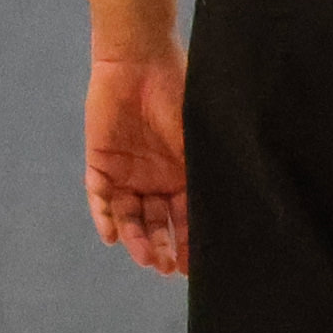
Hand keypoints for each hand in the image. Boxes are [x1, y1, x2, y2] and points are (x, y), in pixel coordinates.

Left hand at [85, 54, 186, 276]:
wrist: (139, 65)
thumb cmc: (177, 96)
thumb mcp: (198, 139)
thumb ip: (203, 172)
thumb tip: (231, 209)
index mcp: (183, 174)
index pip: (188, 216)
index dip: (192, 242)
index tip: (195, 267)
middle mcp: (156, 180)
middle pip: (158, 222)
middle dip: (163, 246)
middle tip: (167, 267)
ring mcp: (128, 174)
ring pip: (131, 216)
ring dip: (137, 237)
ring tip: (146, 256)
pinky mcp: (100, 165)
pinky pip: (101, 199)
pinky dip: (105, 217)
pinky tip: (112, 235)